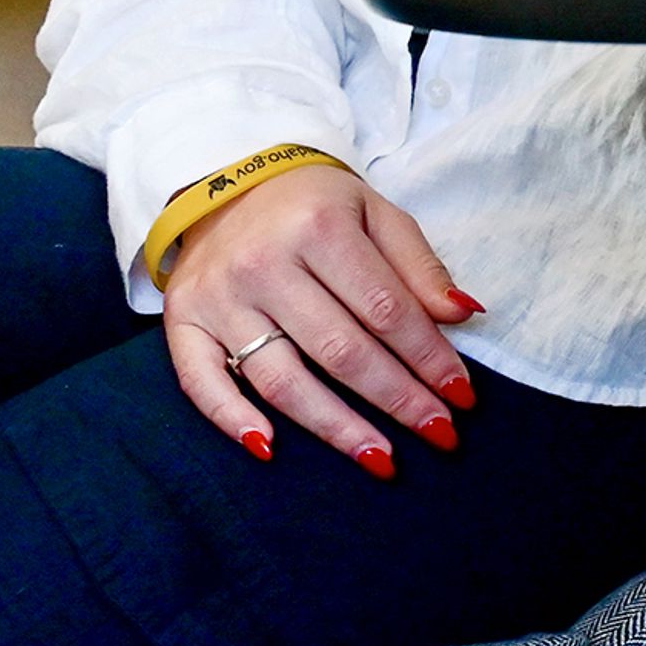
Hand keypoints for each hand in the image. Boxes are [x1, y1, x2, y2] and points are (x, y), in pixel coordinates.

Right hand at [164, 166, 475, 475]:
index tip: (462, 396)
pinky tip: (270, 449)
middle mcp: (264, 265)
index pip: (385, 309)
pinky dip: (231, 419)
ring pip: (280, 379)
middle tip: (440, 435)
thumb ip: (419, 266)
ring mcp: (218, 298)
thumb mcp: (376, 213)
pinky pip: (200, 382)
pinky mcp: (181, 321)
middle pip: (339, 351)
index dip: (428, 357)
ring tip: (380, 459)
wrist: (230, 186)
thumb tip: (464, 314)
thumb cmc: (316, 206)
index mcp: (319, 228)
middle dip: (396, 399)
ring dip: (334, 426)